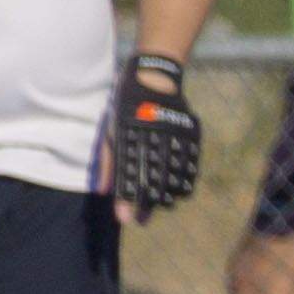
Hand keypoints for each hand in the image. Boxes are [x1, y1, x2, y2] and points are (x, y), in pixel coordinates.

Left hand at [109, 55, 200, 222]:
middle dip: (146, 202)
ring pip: (173, 172)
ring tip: (162, 206)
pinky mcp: (189, 131)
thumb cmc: (126, 102)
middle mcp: (151, 135)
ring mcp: (172, 133)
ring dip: (168, 193)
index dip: (125, 198)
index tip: (124, 218)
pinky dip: (187, 178)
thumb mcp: (111, 128)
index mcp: (128, 133)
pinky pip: (190, 161)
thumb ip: (108, 160)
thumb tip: (102, 189)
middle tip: (142, 220)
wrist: (155, 74)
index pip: (126, 173)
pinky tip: (182, 190)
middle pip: (151, 178)